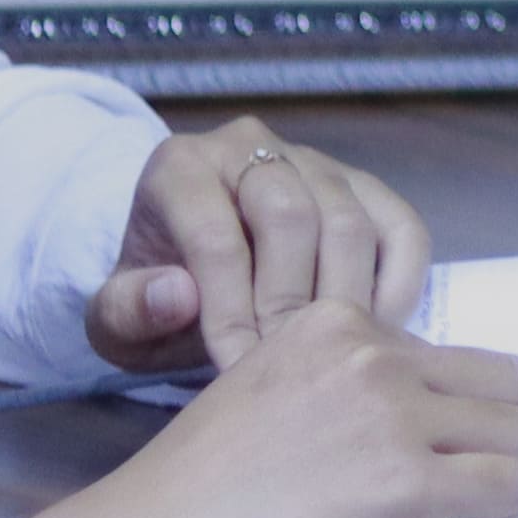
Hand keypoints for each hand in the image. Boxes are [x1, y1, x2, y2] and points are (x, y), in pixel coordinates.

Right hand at [46, 298, 517, 517]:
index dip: (448, 416)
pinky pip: (508, 490)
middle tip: (455, 487)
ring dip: (500, 482)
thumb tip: (419, 428)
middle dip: (496, 440)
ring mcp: (396, 415)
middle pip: (512, 385)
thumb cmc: (200, 483)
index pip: (454, 356)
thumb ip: (345, 388)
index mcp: (340, 322)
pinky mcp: (408, 483)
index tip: (410, 460)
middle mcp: (376, 353)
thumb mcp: (274, 389)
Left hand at [90, 118, 430, 369]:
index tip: (238, 371)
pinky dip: (398, 285)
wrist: (190, 270)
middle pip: (290, 216)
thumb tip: (180, 296)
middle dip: (291, 302)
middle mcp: (251, 147)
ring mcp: (317, 162)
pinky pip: (402, 229)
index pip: (215, 236)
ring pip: (349, 222)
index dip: (229, 310)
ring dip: (345, 301)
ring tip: (330, 358)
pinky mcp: (368, 187)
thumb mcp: (115, 318)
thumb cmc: (156, 297)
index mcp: (180, 168)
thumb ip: (129, 310)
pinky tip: (375, 333)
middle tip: (289, 368)